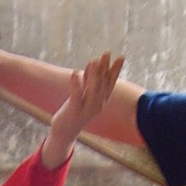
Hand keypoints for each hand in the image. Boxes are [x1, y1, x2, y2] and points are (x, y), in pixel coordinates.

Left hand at [42, 52, 124, 166]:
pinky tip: (75, 72)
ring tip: (94, 59)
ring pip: (92, 90)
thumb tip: (93, 62)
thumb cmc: (75, 111)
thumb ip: (89, 80)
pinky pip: (76, 96)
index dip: (115, 70)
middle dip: (105, 68)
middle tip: (107, 52)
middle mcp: (97, 105)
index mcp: (101, 101)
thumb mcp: (84, 94)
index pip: (110, 83)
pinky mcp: (74, 111)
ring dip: (94, 74)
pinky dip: (76, 84)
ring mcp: (86, 109)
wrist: (65, 132)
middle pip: (103, 84)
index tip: (121, 57)